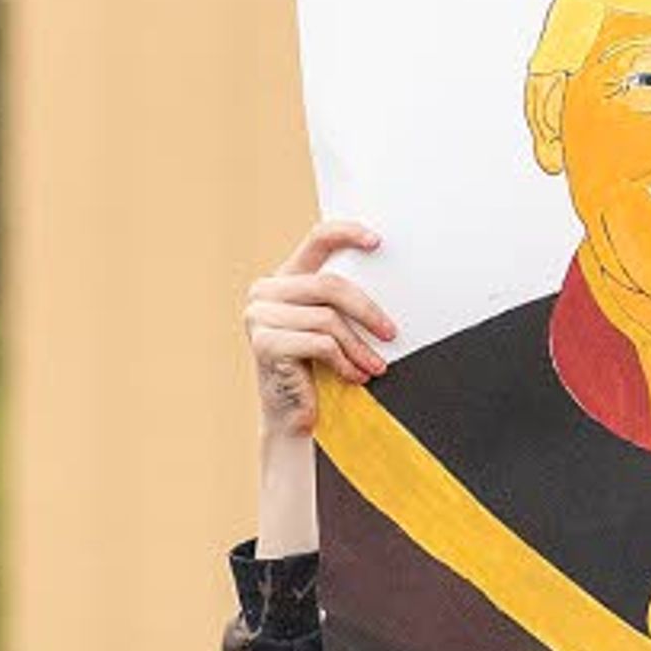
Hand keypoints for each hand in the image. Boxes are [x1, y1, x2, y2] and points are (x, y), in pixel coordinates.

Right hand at [246, 221, 394, 441]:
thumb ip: (340, 301)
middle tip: (390, 333)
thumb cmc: (315, 370)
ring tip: (375, 366)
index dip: (347, 233)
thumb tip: (385, 285)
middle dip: (367, 311)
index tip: (377, 242)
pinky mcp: (264, 344)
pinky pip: (320, 344)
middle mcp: (265, 292)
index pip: (316, 240)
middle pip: (329, 285)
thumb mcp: (329, 327)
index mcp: (283, 278)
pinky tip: (355, 376)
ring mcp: (259, 316)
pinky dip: (345, 362)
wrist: (291, 417)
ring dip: (359, 346)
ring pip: (328, 319)